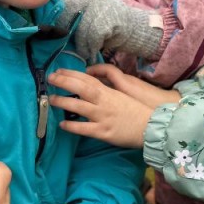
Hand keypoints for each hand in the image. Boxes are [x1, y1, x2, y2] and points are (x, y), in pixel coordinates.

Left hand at [48, 65, 177, 147]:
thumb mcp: (123, 93)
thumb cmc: (137, 110)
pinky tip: (62, 125)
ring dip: (63, 102)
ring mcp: (103, 117)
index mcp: (110, 92)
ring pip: (79, 107)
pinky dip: (72, 127)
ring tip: (52, 100)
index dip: (72, 74)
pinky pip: (85, 129)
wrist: (152, 127)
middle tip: (51, 78)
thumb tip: (93, 81)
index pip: (88, 79)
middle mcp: (104, 102)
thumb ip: (108, 88)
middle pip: (81, 88)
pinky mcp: (104, 132)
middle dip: (64, 82)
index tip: (59, 71)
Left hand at [54, 0, 161, 61]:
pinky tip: (90, 54)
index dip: (55, 4)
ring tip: (80, 51)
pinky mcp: (109, 20)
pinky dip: (90, 47)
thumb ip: (74, 13)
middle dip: (62, 25)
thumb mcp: (90, 14)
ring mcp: (102, 7)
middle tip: (59, 39)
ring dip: (78, 42)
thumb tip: (52, 23)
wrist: (135, 28)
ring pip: (81, 25)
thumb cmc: (109, 25)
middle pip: (69, 7)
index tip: (47, 19)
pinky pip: (93, 35)